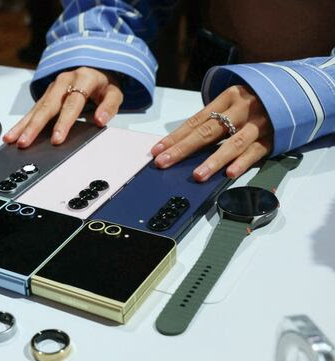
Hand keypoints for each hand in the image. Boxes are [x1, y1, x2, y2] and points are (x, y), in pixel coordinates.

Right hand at [3, 67, 122, 147]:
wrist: (95, 67)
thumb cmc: (103, 85)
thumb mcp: (114, 92)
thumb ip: (109, 106)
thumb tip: (100, 120)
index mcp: (83, 79)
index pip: (72, 103)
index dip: (64, 122)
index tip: (57, 139)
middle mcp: (64, 81)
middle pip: (48, 106)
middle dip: (35, 126)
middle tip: (25, 142)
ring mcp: (53, 87)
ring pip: (37, 107)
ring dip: (23, 125)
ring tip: (12, 139)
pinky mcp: (46, 94)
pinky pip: (33, 109)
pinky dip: (22, 122)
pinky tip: (12, 133)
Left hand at [151, 85, 273, 180]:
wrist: (298, 91)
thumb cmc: (255, 101)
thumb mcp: (234, 102)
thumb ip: (213, 120)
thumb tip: (183, 144)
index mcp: (227, 97)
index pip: (195, 121)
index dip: (175, 137)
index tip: (156, 151)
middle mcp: (242, 109)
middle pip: (208, 131)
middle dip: (184, 149)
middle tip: (164, 162)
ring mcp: (259, 123)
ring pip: (233, 143)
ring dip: (213, 160)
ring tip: (197, 175)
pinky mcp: (273, 137)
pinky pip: (256, 151)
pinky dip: (242, 162)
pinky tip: (229, 174)